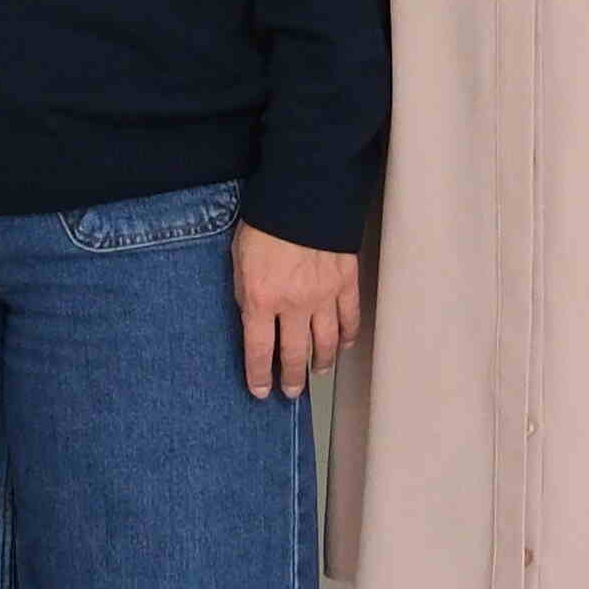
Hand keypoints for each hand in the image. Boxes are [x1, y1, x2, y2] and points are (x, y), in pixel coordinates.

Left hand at [233, 226, 364, 401]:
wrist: (302, 195)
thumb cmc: (263, 224)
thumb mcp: (239, 261)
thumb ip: (246, 294)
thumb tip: (254, 319)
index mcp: (260, 299)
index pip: (258, 351)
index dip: (258, 376)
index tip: (260, 391)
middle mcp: (293, 305)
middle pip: (294, 354)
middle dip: (291, 378)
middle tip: (290, 392)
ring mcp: (323, 296)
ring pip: (325, 343)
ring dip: (321, 363)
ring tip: (318, 373)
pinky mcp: (346, 283)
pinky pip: (349, 319)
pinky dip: (347, 336)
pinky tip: (343, 345)